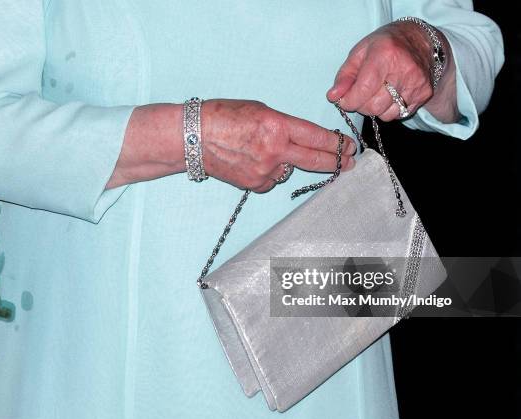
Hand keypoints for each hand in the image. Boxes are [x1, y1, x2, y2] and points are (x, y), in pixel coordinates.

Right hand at [201, 99, 355, 192]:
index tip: (350, 147)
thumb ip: (283, 126)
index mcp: (277, 126)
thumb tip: (299, 139)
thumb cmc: (223, 116)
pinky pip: (271, 180)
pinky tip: (252, 161)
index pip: (317, 137)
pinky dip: (269, 172)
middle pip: (315, 160)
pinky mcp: (254, 184)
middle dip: (336, 162)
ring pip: (289, 170)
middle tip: (349, 163)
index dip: (337, 143)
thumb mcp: (260, 110)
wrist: (193, 137)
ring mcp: (265, 171)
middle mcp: (275, 151)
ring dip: (288, 163)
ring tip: (265, 151)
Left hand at [327, 21, 451, 121]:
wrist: (421, 40)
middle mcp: (404, 69)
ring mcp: (417, 83)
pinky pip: (399, 114)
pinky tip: (390, 95)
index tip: (344, 100)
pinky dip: (390, 109)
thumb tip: (333, 96)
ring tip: (376, 93)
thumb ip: (344, 76)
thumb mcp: (359, 53)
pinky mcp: (424, 93)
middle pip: (374, 106)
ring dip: (375, 108)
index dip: (350, 100)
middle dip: (361, 105)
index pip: (363, 89)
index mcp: (385, 54)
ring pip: (386, 114)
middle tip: (361, 95)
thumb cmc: (386, 45)